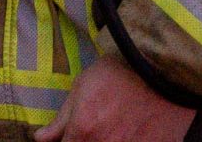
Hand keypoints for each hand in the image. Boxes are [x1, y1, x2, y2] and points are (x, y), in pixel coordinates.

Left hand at [36, 55, 197, 141]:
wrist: (161, 68)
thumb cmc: (117, 73)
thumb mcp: (81, 89)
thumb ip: (61, 120)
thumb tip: (41, 138)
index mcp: (84, 131)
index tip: (70, 137)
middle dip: (85, 141)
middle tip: (93, 129)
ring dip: (107, 141)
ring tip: (114, 127)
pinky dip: (130, 141)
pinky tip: (131, 131)